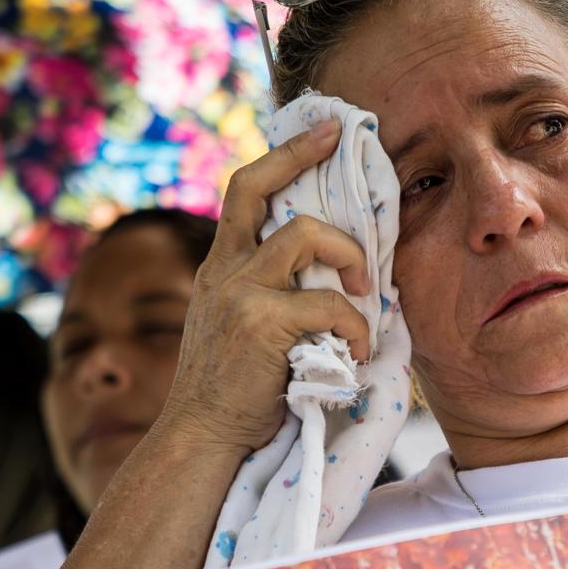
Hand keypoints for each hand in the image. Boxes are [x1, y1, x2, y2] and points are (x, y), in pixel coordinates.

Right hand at [158, 121, 372, 454]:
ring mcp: (239, 292)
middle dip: (320, 193)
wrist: (202, 437)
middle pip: (269, 193)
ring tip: (364, 301)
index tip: (327, 131)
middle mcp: (224, 270)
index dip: (287, 153)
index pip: (245, 189)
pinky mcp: (262, 322)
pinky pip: (328, 303)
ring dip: (348, 262)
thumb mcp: (240, 330)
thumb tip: (330, 278)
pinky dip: (355, 326)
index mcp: (220, 268)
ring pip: (306, 237)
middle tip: (366, 251)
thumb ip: (268, 296)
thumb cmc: (234, 395)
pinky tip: (358, 353)